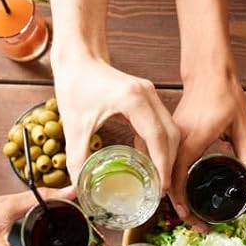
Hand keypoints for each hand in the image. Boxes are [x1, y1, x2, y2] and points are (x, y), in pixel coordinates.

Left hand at [52, 54, 178, 182]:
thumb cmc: (75, 84)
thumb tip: (77, 188)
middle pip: (171, 135)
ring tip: (156, 177)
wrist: (77, 57)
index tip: (161, 187)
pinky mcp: (146, 96)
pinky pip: (161, 124)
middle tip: (160, 188)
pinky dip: (158, 143)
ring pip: (170, 129)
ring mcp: (150, 94)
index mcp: (134, 100)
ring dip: (166, 153)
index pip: (158, 138)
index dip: (162, 165)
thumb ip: (77, 160)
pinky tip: (146, 157)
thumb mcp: (74, 126)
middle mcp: (148, 95)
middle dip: (168, 163)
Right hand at [170, 72, 245, 208]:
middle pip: (167, 181)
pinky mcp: (170, 136)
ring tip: (191, 212)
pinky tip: (184, 190)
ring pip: (163, 173)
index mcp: (191, 139)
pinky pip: (165, 162)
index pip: (177, 178)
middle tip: (197, 223)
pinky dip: (171, 179)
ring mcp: (169, 138)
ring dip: (173, 194)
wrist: (208, 71)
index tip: (190, 217)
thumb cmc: (223, 92)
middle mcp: (175, 140)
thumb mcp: (241, 125)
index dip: (182, 202)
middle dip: (179, 206)